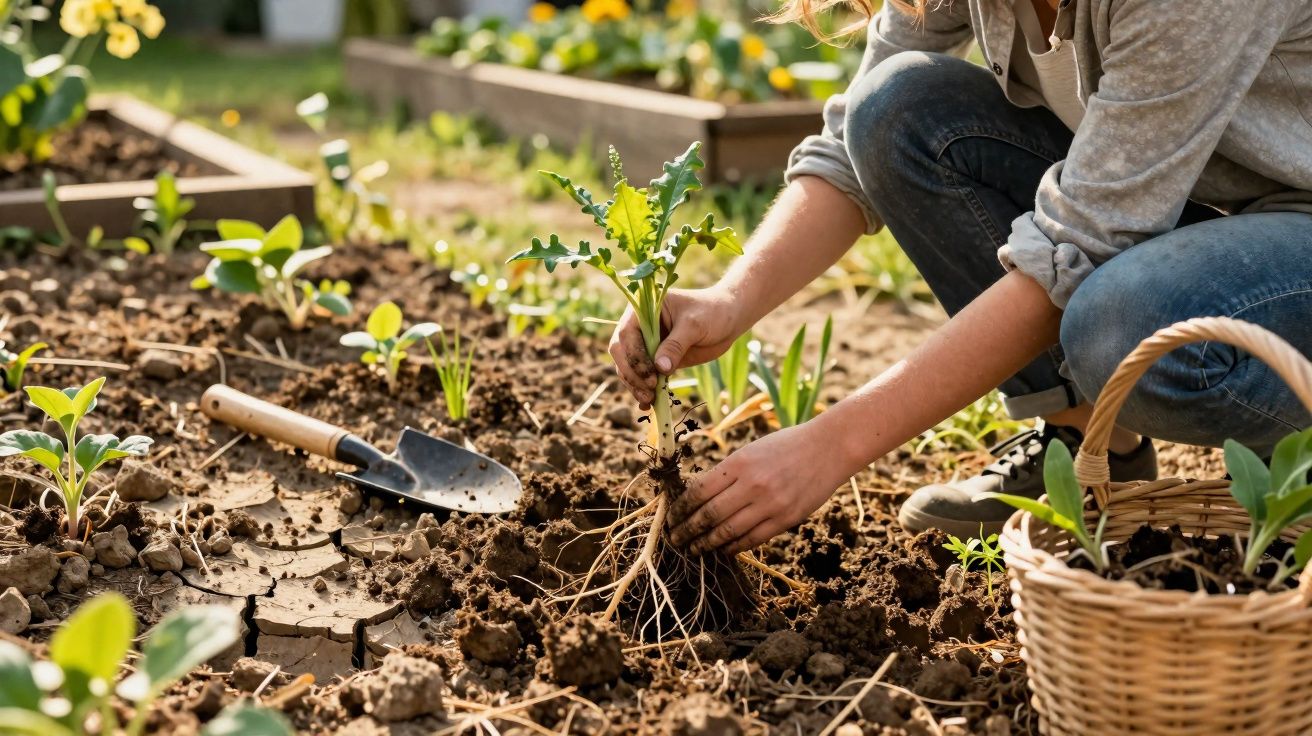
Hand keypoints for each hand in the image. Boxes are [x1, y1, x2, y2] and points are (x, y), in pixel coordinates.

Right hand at [608, 287, 744, 408]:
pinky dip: (643, 390)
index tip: (650, 374)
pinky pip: (643, 377)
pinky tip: (649, 405)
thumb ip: (676, 346)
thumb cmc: (711, 312)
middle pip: (622, 353)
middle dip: (632, 373)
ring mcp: (646, 346)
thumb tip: (660, 369)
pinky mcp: (656, 361)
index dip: (634, 356)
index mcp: (642, 311)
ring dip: (635, 386)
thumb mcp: (694, 325)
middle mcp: (639, 327)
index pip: (626, 334)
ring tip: (650, 400)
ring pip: (629, 368)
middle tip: (649, 391)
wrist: (727, 319)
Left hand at [666, 422, 854, 554]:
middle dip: (687, 530)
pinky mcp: (786, 519)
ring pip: (728, 531)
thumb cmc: (785, 446)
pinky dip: (734, 547)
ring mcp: (770, 504)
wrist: (828, 448)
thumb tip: (698, 496)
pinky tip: (723, 549)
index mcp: (739, 463)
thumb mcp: (751, 451)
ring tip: (695, 549)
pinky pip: (753, 539)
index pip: (699, 491)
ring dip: (707, 543)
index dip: (681, 508)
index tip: (671, 518)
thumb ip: (727, 473)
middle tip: (675, 539)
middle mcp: (752, 484)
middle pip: (709, 515)